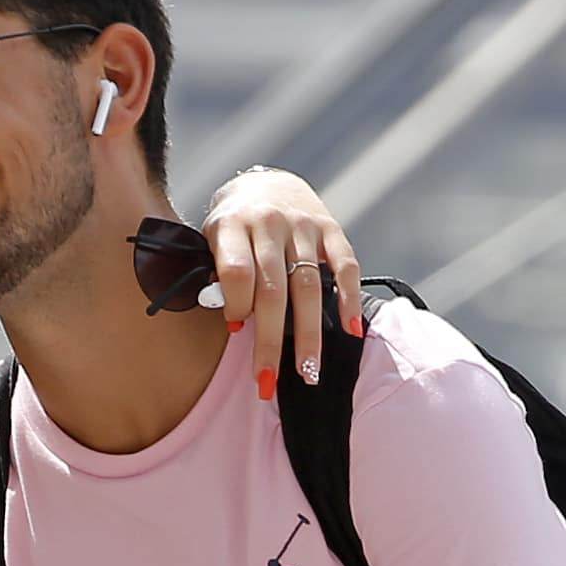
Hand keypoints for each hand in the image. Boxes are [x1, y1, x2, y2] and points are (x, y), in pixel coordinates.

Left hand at [196, 170, 362, 393]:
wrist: (265, 184)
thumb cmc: (234, 228)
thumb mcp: (213, 242)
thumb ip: (220, 276)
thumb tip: (236, 324)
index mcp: (232, 225)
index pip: (237, 273)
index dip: (237, 306)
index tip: (237, 332)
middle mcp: (269, 223)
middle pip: (272, 290)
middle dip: (271, 341)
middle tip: (269, 381)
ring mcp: (303, 225)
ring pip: (308, 286)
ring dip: (310, 334)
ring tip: (309, 371)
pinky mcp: (331, 228)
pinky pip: (346, 267)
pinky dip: (350, 300)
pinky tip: (351, 331)